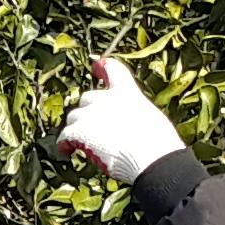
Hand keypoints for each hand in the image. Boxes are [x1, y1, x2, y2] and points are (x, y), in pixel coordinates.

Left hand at [53, 55, 185, 183]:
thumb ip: (134, 114)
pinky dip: (65, 144)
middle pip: (88, 98)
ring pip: (74, 117)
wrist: (150, 158)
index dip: (103, 68)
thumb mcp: (152, 119)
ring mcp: (90, 115)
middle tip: (95, 127)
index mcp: (127, 92)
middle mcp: (105, 99)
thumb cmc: (159, 144)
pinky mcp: (79, 133)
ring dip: (77, 127)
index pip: (113, 69)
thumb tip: (129, 126)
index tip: (97, 66)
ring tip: (83, 142)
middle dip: (89, 111)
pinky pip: (65, 136)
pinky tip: (67, 152)